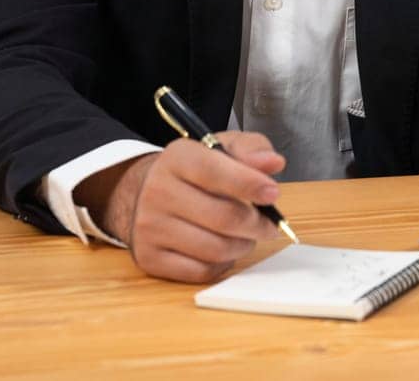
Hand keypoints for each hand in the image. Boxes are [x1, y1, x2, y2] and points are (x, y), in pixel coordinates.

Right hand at [82, 131, 287, 282]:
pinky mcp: (149, 258)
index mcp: (178, 158)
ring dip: (243, 245)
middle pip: (223, 217)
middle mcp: (158, 191)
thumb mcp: (223, 147)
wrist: (145, 193)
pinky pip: (201, 271)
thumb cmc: (195, 172)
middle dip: (257, 224)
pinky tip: (224, 249)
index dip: (249, 184)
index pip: (215, 172)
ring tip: (246, 235)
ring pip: (215, 249)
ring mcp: (150, 227)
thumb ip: (252, 150)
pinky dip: (222, 263)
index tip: (273, 193)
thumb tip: (273, 163)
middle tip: (269, 224)